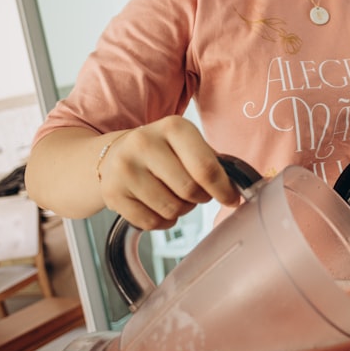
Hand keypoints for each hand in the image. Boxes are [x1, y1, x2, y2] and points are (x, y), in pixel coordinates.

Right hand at [97, 116, 240, 229]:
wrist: (114, 153)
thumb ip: (214, 163)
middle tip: (195, 193)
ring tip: (173, 195)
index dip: (222, 189)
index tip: (231, 199)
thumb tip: (237, 190)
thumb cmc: (163, 151)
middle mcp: (144, 143)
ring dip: (181, 210)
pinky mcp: (111, 193)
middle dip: (200, 198)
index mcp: (173, 127)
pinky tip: (157, 206)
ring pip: (171, 210)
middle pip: (189, 191)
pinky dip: (162, 222)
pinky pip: (150, 224)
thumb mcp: (188, 144)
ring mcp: (124, 169)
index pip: (205, 167)